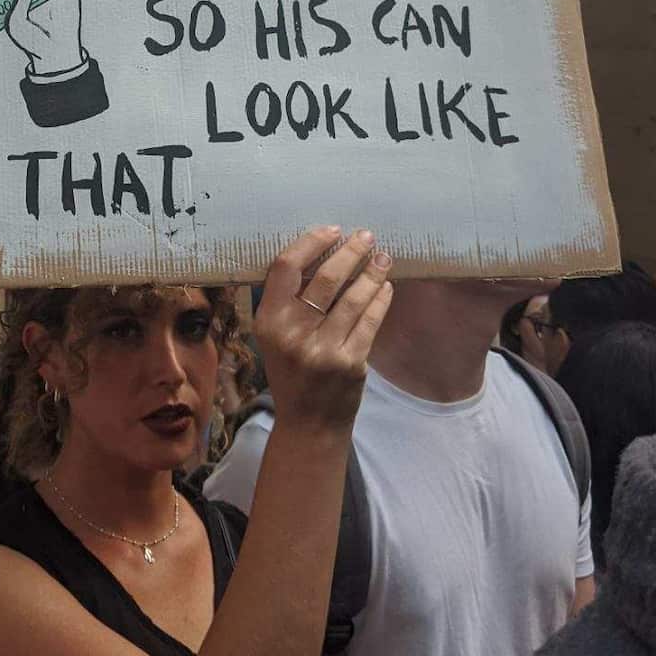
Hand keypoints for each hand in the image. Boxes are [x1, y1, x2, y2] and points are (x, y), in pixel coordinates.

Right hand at [254, 227, 393, 431]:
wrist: (309, 424)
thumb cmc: (291, 372)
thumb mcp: (273, 337)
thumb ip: (286, 302)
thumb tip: (317, 253)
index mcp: (268, 321)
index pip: (286, 267)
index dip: (311, 243)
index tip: (331, 230)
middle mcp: (293, 333)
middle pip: (326, 277)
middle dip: (350, 251)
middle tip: (366, 236)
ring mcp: (324, 348)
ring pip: (354, 297)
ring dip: (372, 272)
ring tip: (383, 257)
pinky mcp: (351, 362)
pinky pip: (371, 320)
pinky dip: (380, 299)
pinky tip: (386, 287)